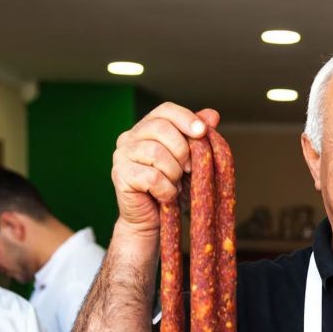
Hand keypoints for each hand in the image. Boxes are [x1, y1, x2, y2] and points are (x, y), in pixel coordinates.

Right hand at [111, 103, 221, 234]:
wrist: (154, 221)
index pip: (166, 110)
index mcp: (147, 128)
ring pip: (156, 152)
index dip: (186, 118)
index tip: (202, 132)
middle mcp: (130, 137)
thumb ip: (198, 137)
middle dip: (183, 151)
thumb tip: (212, 115)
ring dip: (174, 173)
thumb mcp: (192, 162)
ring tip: (174, 184)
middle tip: (188, 170)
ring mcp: (121, 155)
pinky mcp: (120, 175)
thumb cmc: (173, 189)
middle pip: (162, 128)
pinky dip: (166, 189)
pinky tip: (165, 195)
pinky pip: (152, 176)